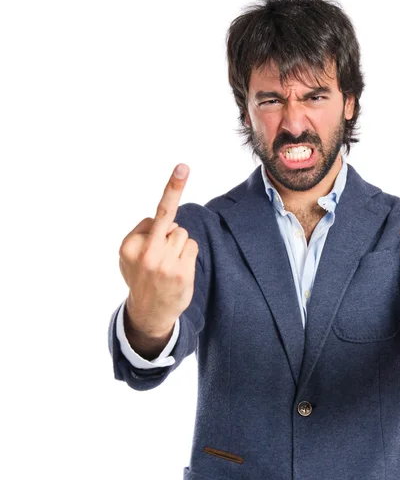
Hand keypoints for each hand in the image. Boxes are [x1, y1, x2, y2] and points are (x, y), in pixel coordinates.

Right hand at [119, 163, 198, 338]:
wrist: (148, 313)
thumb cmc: (141, 276)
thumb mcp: (128, 255)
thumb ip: (142, 233)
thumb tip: (169, 221)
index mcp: (129, 246)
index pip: (156, 215)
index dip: (172, 191)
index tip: (183, 167)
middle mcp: (145, 253)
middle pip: (171, 222)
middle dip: (172, 217)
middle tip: (174, 201)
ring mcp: (164, 264)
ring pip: (183, 234)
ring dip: (179, 246)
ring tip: (168, 265)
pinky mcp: (181, 273)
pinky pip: (192, 247)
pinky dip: (188, 254)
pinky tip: (177, 271)